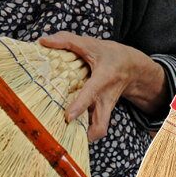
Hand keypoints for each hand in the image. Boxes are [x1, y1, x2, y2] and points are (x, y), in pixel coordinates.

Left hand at [39, 31, 168, 141]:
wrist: (132, 67)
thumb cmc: (110, 54)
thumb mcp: (91, 43)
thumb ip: (67, 40)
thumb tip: (43, 41)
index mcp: (103, 78)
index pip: (92, 93)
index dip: (81, 105)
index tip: (68, 116)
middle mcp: (105, 98)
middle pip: (101, 125)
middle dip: (85, 134)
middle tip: (64, 134)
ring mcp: (105, 108)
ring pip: (99, 130)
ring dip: (84, 136)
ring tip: (63, 136)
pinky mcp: (102, 112)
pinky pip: (95, 127)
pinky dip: (84, 131)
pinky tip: (68, 129)